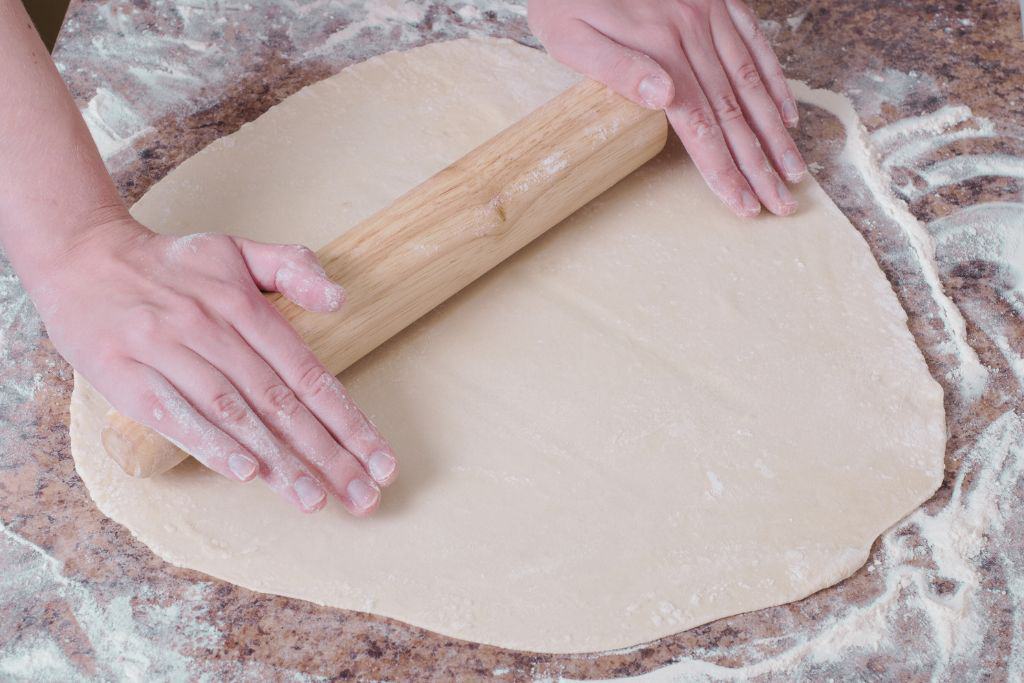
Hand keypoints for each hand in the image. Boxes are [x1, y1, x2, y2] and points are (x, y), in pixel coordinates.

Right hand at [37, 216, 396, 514]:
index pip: (308, 373)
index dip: (348, 420)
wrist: (81, 255)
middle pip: (281, 402)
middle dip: (328, 454)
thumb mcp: (236, 249)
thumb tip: (341, 298)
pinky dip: (212, 445)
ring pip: (235, 414)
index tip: (380, 459)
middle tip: (364, 496)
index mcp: (245, 306)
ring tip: (316, 500)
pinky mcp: (127, 375)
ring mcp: (169, 352)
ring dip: (279, 462)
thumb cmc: (171, 263)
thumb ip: (292, 268)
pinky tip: (246, 474)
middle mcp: (213, 330)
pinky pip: (176, 416)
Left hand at [528, 0, 806, 216]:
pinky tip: (786, 111)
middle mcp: (692, 34)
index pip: (700, 125)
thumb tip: (665, 97)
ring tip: (793, 170)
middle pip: (733, 113)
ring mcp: (709, 15)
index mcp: (659, 52)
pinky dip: (774, 80)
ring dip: (775, 131)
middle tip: (781, 203)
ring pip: (751, 83)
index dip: (723, 169)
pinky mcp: (716, 0)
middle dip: (759, 164)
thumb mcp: (571, 36)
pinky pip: (754, 44)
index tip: (743, 204)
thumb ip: (617, 68)